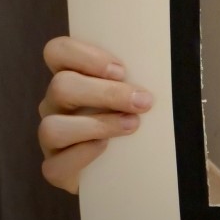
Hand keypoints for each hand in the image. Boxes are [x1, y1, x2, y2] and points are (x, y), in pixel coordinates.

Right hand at [39, 36, 153, 192]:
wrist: (131, 165)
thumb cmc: (136, 116)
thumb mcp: (137, 91)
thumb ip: (140, 77)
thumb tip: (168, 68)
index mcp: (74, 77)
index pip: (58, 51)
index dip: (83, 55)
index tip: (121, 70)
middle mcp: (56, 104)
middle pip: (60, 86)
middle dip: (106, 92)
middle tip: (141, 101)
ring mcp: (51, 137)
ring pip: (52, 126)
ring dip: (98, 124)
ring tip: (132, 125)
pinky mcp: (55, 168)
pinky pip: (55, 164)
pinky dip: (83, 155)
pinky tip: (106, 149)